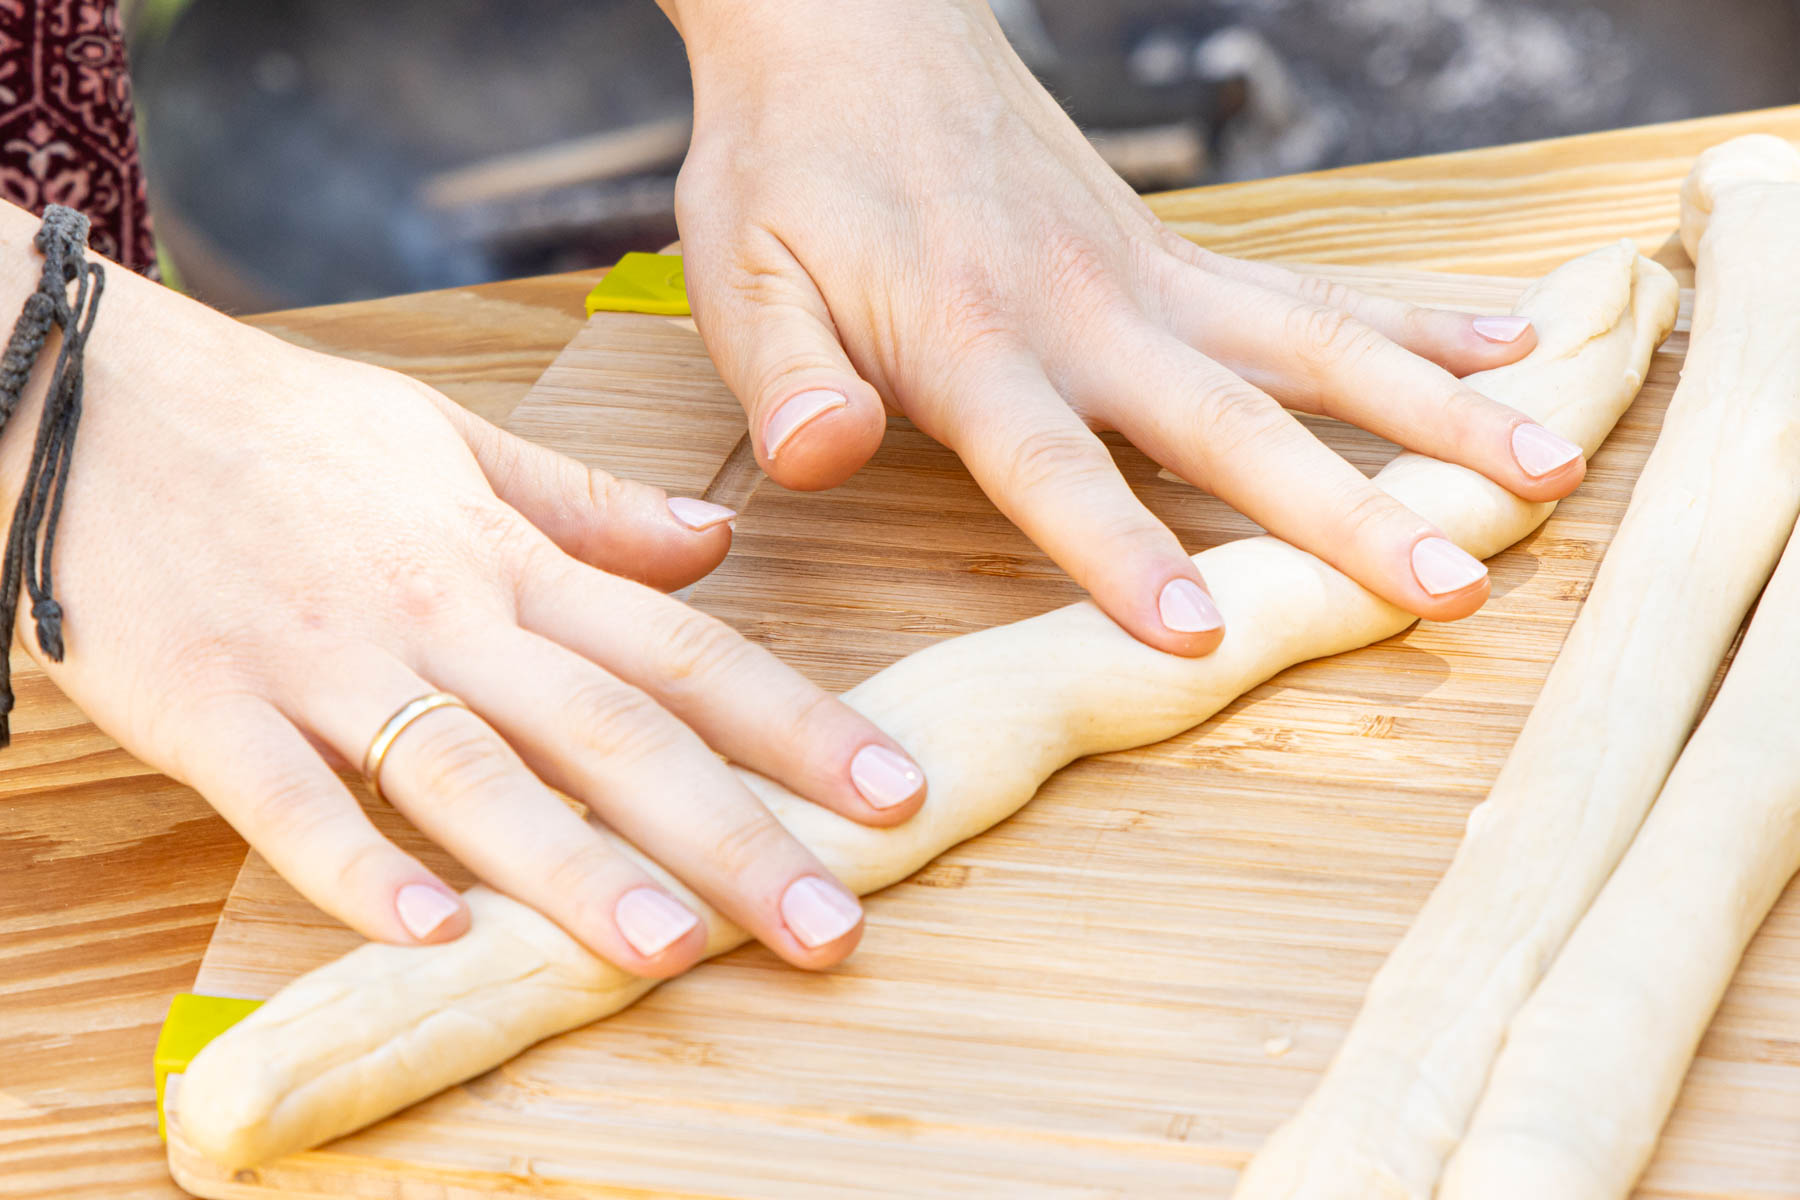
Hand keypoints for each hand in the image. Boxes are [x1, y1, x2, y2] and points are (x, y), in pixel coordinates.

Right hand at [2, 206, 925, 976]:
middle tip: (832, 924)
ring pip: (473, 773)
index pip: (686, 648)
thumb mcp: (451, 440)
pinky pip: (289, 797)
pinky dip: (357, 867)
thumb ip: (588, 504)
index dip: (800, 724)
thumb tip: (717, 542)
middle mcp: (443, 613)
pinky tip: (431, 937)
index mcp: (508, 559)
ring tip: (670, 951)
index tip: (896, 791)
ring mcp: (325, 660)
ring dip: (576, 866)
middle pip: (612, 729)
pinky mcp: (207, 703)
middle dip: (732, 832)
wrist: (84, 389)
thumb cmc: (281, 426)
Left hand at [663, 0, 1586, 654]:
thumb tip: (817, 462)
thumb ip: (789, 376)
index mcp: (973, 343)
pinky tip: (1512, 339)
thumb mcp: (741, 276)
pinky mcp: (1178, 253)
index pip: (1054, 466)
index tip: (1199, 635)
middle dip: (1347, 508)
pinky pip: (1312, 290)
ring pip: (1315, 346)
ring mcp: (1149, 275)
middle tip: (1452, 583)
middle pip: (1232, 421)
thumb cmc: (791, 166)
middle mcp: (1086, 313)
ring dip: (1435, 410)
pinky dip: (1417, 318)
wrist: (853, 27)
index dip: (1121, 552)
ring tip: (1551, 465)